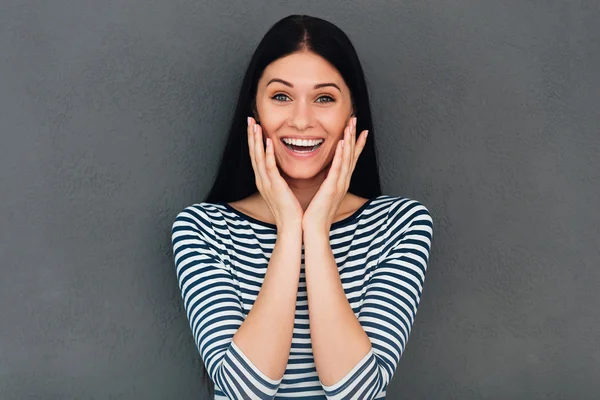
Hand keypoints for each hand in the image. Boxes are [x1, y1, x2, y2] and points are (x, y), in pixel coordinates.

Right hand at [247, 117, 303, 229]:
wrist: (292, 226)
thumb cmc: (290, 209)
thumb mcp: (283, 190)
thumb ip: (280, 178)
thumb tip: (282, 169)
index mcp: (264, 180)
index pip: (257, 156)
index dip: (254, 140)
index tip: (254, 125)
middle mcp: (262, 180)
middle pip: (253, 153)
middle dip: (251, 135)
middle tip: (250, 118)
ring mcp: (266, 183)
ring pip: (258, 157)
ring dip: (256, 140)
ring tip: (255, 125)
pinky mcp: (274, 187)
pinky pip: (269, 168)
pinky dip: (267, 154)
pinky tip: (267, 142)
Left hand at [302, 117, 367, 232]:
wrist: (313, 229)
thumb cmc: (316, 214)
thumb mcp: (323, 194)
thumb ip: (327, 183)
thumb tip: (327, 176)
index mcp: (340, 182)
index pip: (350, 159)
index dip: (356, 144)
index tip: (360, 130)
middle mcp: (343, 181)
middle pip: (352, 155)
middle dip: (354, 136)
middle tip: (355, 119)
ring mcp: (339, 184)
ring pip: (347, 158)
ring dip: (350, 140)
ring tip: (351, 125)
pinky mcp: (332, 188)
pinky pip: (338, 168)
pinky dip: (342, 155)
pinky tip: (343, 143)